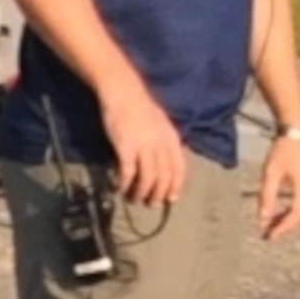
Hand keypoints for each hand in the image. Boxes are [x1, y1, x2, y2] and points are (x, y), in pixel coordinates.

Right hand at [100, 88, 185, 205]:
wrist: (124, 93)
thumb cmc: (140, 108)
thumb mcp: (161, 125)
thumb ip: (165, 143)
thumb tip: (164, 162)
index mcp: (172, 139)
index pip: (179, 168)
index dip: (176, 186)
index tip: (171, 199)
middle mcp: (161, 144)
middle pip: (164, 176)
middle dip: (158, 194)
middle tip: (151, 204)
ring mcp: (144, 146)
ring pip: (148, 178)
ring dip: (141, 192)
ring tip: (135, 199)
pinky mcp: (126, 147)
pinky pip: (128, 171)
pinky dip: (125, 183)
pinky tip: (120, 188)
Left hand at [257, 135, 299, 239]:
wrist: (296, 133)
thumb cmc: (283, 151)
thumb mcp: (271, 174)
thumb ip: (267, 197)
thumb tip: (262, 219)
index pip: (295, 215)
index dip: (282, 227)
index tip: (269, 236)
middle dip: (284, 226)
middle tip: (268, 235)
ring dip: (287, 219)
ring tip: (271, 226)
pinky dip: (291, 210)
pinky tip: (279, 213)